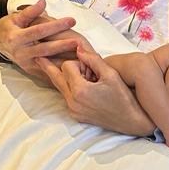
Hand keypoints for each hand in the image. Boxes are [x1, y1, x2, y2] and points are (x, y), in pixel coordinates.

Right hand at [0, 0, 80, 77]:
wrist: (0, 43)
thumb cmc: (11, 27)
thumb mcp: (17, 17)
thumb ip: (31, 11)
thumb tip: (43, 2)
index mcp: (16, 38)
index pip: (39, 31)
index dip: (56, 25)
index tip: (72, 20)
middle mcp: (20, 53)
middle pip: (45, 49)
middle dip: (63, 45)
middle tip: (79, 41)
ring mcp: (26, 64)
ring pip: (47, 63)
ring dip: (63, 60)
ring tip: (79, 56)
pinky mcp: (31, 71)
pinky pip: (47, 71)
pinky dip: (59, 70)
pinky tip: (73, 68)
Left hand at [38, 48, 154, 135]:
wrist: (131, 121)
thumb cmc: (123, 96)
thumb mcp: (110, 74)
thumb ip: (92, 59)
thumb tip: (78, 48)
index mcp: (80, 91)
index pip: (67, 66)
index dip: (77, 62)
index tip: (89, 65)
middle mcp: (73, 102)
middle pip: (56, 78)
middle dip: (50, 67)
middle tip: (37, 57)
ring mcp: (73, 111)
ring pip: (60, 88)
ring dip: (66, 79)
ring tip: (69, 71)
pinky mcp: (76, 116)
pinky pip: (66, 98)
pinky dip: (70, 89)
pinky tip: (80, 85)